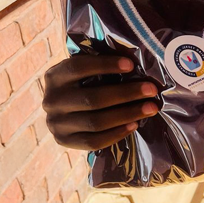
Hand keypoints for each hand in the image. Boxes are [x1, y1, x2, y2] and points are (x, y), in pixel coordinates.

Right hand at [42, 55, 159, 150]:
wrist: (64, 111)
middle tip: (152, 90)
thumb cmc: (83, 83)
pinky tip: (134, 125)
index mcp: (55, 76)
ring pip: (95, 122)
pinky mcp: (63, 141)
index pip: (78, 67)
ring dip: (128, 114)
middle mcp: (51, 100)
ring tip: (151, 108)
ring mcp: (55, 123)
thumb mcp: (84, 71)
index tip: (131, 65)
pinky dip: (116, 134)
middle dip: (126, 94)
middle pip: (92, 99)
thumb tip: (137, 60)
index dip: (105, 65)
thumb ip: (101, 66)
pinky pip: (93, 142)